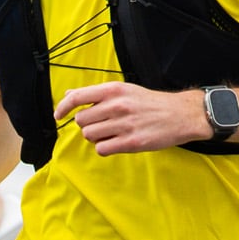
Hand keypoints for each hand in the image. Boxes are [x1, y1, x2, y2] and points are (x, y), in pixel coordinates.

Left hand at [56, 82, 208, 155]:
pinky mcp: (131, 142)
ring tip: (112, 133)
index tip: (58, 115)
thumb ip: (97, 94)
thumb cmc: (151, 103)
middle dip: (87, 124)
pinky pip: (102, 149)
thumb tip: (70, 95)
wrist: (180, 114)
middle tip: (102, 124)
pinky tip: (116, 142)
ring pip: (90, 136)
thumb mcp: (124, 90)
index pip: (77, 97)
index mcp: (114, 90)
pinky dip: (105, 148)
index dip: (62, 107)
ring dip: (96, 137)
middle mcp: (117, 106)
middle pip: (81, 121)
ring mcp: (124, 124)